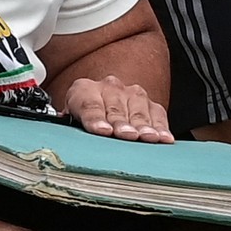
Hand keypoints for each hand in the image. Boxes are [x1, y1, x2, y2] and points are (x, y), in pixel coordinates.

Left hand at [59, 74, 173, 141]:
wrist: (99, 105)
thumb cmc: (83, 119)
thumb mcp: (70, 121)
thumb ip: (68, 128)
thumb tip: (66, 142)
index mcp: (83, 90)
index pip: (88, 104)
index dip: (96, 118)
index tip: (103, 130)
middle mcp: (109, 88)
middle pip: (115, 108)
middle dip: (121, 123)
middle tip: (126, 135)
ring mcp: (131, 93)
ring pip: (137, 109)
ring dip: (143, 125)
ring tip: (147, 137)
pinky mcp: (149, 102)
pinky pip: (157, 113)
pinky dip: (161, 127)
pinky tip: (163, 137)